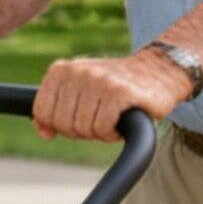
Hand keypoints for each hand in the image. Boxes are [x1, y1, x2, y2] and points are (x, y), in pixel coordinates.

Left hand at [33, 48, 191, 141]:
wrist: (160, 71)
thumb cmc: (116, 87)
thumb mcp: (80, 91)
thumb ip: (56, 109)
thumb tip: (44, 133)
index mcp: (61, 70)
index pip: (42, 112)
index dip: (60, 125)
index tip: (79, 119)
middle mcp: (77, 71)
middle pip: (62, 124)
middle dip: (81, 130)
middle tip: (99, 120)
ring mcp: (98, 80)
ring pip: (83, 128)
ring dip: (99, 132)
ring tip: (112, 118)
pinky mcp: (119, 92)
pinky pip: (103, 127)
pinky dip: (111, 133)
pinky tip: (121, 122)